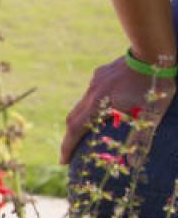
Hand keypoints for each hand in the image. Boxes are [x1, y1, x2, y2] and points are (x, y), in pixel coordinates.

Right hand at [60, 55, 175, 165]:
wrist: (152, 52)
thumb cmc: (154, 86)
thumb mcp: (151, 116)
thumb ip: (140, 139)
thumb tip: (134, 164)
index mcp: (100, 103)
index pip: (77, 129)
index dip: (68, 146)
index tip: (62, 161)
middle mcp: (92, 92)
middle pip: (74, 117)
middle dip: (71, 136)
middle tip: (70, 152)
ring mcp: (96, 80)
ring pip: (83, 103)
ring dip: (83, 119)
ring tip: (90, 131)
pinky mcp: (102, 73)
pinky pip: (93, 92)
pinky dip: (93, 105)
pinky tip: (107, 105)